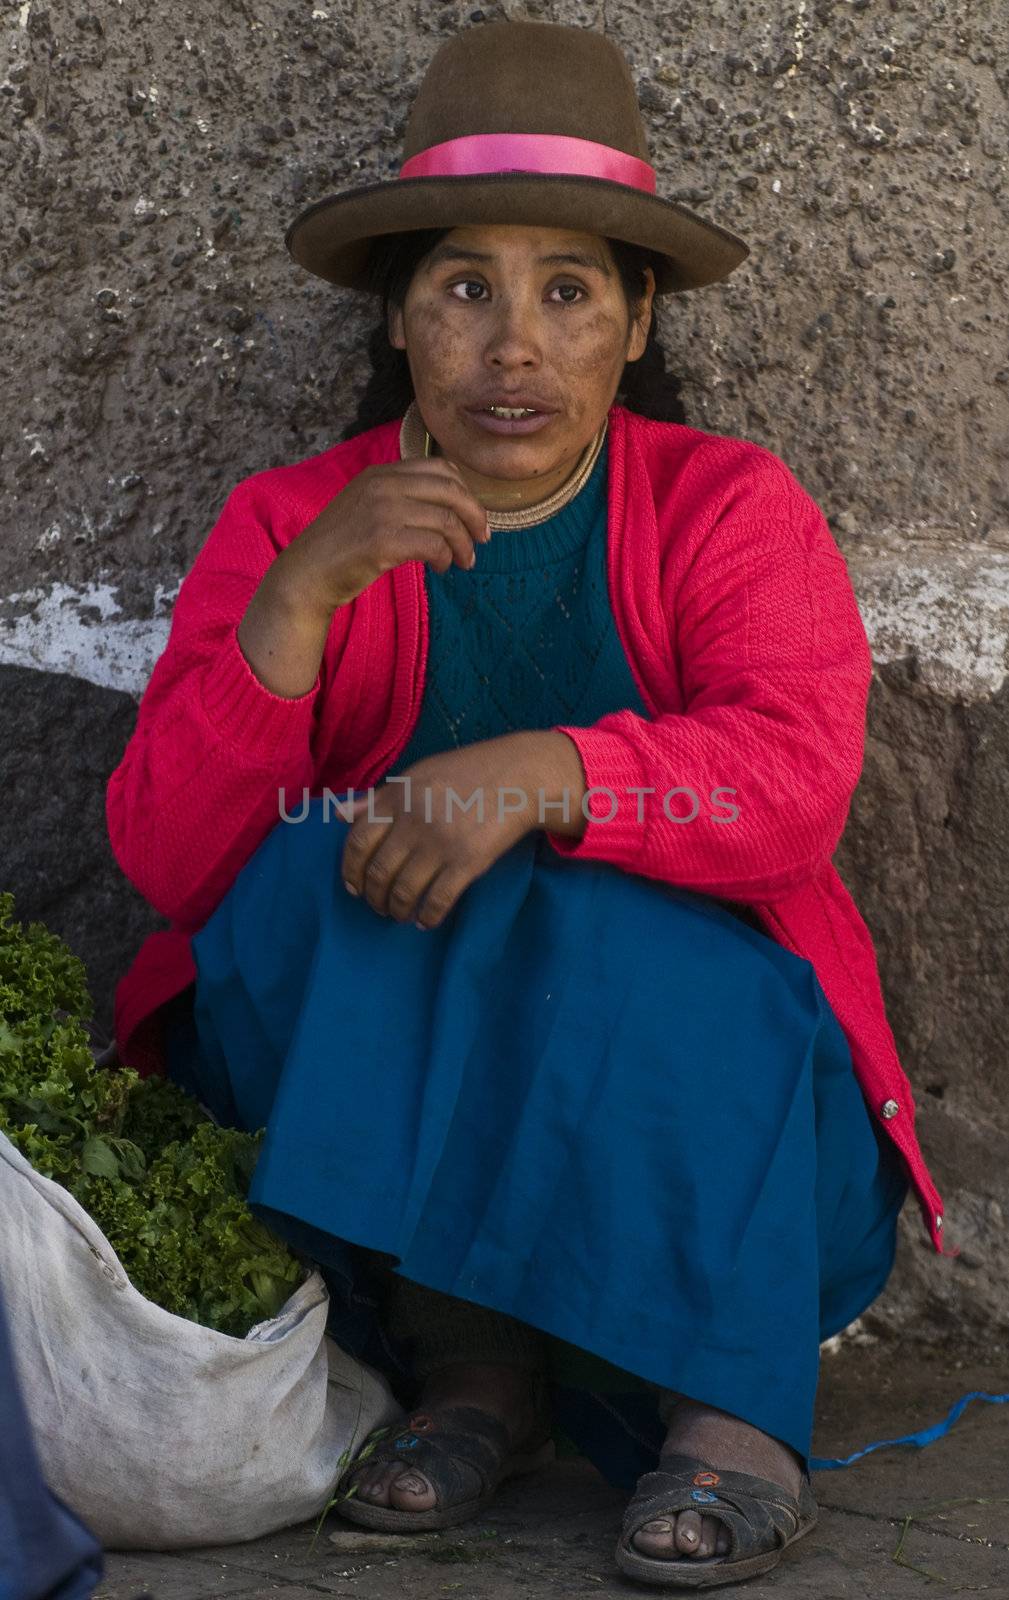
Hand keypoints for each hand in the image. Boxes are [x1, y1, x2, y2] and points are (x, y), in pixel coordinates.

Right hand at [282, 456, 491, 614]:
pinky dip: (446, 558)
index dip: (466, 492)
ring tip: (464, 562)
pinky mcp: (383, 541)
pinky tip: (442, 568)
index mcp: (381, 473)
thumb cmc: (342, 548)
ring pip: (446, 520)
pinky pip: (433, 545)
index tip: (475, 517)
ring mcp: (382, 511)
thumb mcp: (369, 509)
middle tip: (482, 540)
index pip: (440, 468)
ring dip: (463, 545)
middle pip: (451, 490)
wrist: (307, 574)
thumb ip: (402, 500)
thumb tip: (451, 511)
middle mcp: (383, 484)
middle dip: (475, 516)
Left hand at [339, 738, 540, 928]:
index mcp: (397, 798)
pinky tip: (426, 920)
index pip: (357, 842)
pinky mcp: (468, 862)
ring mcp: (440, 844)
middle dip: (374, 898)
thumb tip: (339, 815)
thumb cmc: (465, 773)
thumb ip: (377, 798)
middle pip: (378, 872)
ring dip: (397, 910)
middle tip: (378, 906)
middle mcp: (413, 822)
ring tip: (400, 915)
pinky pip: (438, 900)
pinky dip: (428, 916)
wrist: (518, 775)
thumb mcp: (416, 776)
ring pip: (404, 891)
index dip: (349, 871)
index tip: (353, 887)